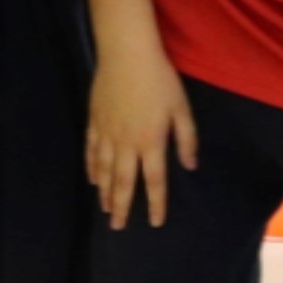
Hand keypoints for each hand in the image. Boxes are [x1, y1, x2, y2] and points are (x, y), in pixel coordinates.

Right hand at [86, 47, 194, 228]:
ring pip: (104, 171)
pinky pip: (91, 151)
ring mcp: (107, 134)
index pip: (154, 181)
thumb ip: (186, 139)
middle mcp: (127, 144)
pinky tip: (93, 180)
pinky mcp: (95, 122)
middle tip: (118, 228)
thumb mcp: (181, 108)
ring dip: (105, 192)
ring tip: (105, 209)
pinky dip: (92, 168)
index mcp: (151, 142)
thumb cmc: (160, 79)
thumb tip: (190, 166)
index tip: (155, 222)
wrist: (126, 55)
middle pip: (123, 182)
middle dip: (122, 207)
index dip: (156, 203)